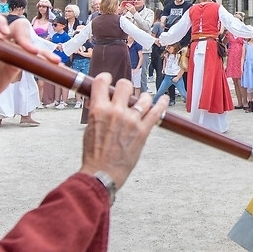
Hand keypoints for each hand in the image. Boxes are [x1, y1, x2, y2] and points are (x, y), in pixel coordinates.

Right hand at [79, 74, 161, 189]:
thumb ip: (96, 112)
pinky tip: (164, 100)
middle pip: (125, 85)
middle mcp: (116, 111)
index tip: (108, 80)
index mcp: (98, 109)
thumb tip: (99, 101)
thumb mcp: (89, 128)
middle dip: (125, 87)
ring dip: (143, 97)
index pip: (102, 82)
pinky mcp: (143, 131)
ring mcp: (131, 120)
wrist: (102, 173)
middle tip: (126, 93)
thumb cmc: (94, 154)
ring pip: (143, 97)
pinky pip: (156, 112)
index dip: (105, 78)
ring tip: (143, 100)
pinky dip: (162, 104)